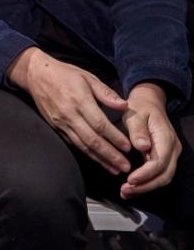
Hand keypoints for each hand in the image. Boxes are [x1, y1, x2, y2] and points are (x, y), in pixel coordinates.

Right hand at [8, 47, 131, 173]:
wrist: (37, 75)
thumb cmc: (65, 74)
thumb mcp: (88, 77)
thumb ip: (106, 93)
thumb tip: (124, 106)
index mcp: (79, 100)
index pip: (100, 124)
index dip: (114, 138)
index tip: (128, 148)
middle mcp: (69, 114)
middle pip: (92, 139)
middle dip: (110, 155)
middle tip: (126, 167)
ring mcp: (61, 122)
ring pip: (82, 145)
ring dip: (100, 159)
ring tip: (115, 169)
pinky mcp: (56, 127)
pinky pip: (73, 143)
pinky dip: (87, 154)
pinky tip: (98, 160)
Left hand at [120, 82, 179, 197]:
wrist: (149, 102)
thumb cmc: (140, 107)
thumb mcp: (135, 114)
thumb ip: (138, 130)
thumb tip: (142, 147)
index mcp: (165, 138)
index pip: (159, 162)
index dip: (145, 174)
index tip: (129, 180)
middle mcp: (172, 149)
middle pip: (164, 175)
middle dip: (145, 186)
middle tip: (125, 191)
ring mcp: (170, 155)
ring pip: (162, 178)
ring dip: (145, 187)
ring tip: (125, 193)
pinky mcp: (163, 158)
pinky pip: (158, 174)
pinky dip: (146, 183)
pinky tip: (131, 187)